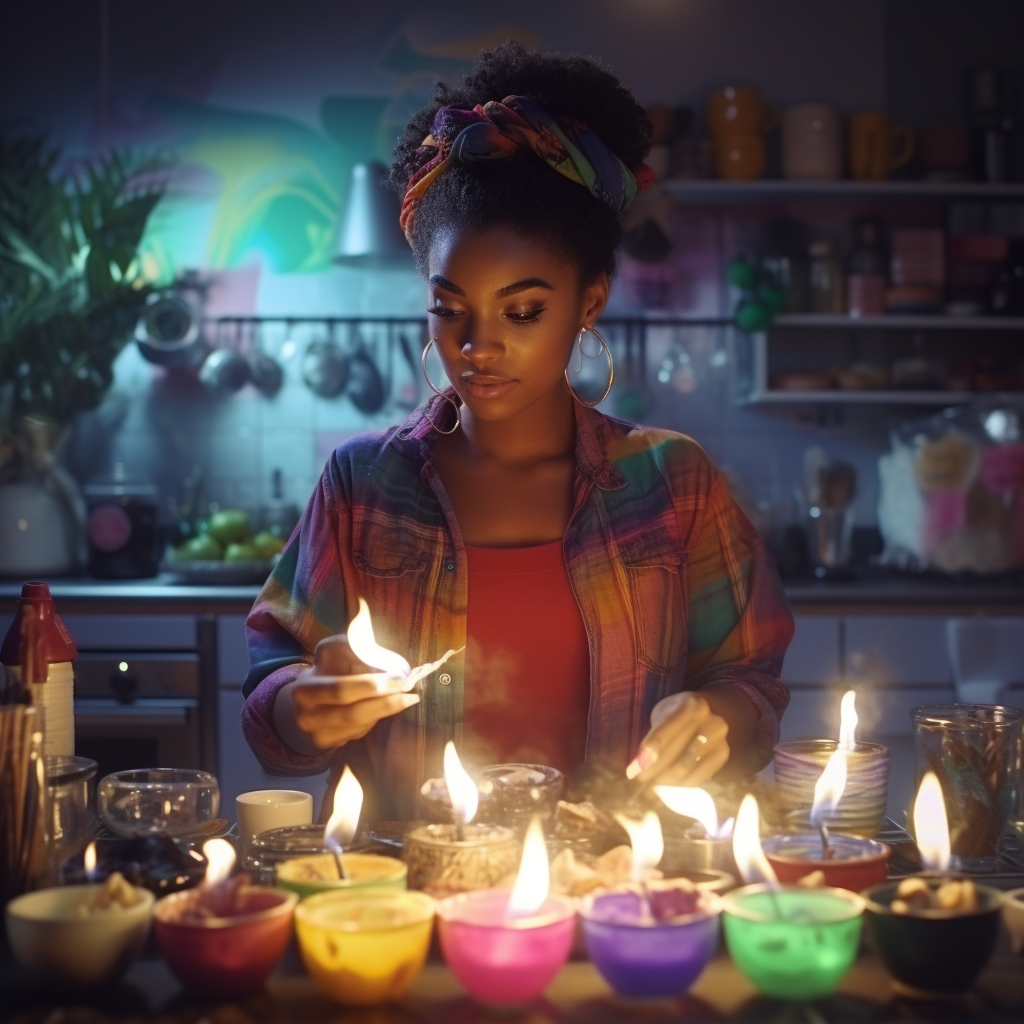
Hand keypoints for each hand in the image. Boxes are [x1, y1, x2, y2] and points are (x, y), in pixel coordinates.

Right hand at [273, 635, 417, 752]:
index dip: (371, 685)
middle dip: (386, 702)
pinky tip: (383, 708)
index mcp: (305, 690)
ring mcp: (316, 735)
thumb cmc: (326, 671)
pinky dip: (375, 719)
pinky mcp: (328, 745)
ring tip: (405, 698)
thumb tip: (379, 652)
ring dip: (384, 710)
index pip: (341, 690)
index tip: (398, 678)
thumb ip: (353, 648)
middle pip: (353, 713)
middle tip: (410, 693)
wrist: (306, 702)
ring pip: (360, 725)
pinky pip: (359, 733)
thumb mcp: (332, 653)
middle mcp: (306, 717)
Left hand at [625, 692, 728, 786]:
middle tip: (637, 784)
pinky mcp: (723, 754)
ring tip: (649, 791)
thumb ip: (654, 736)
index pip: (665, 731)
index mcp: (690, 705)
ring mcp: (720, 738)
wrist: (713, 712)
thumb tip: (638, 766)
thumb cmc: (678, 714)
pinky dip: (681, 785)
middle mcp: (710, 720)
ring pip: (689, 766)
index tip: (632, 771)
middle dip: (655, 771)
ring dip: (666, 782)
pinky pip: (700, 776)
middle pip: (677, 752)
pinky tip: (667, 790)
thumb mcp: (664, 715)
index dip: (648, 752)